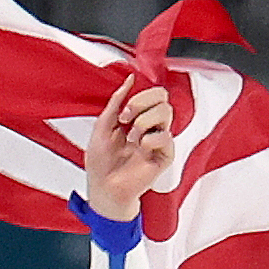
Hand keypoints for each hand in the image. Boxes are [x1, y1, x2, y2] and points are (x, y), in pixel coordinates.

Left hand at [83, 74, 174, 220]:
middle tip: (126, 119)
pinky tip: (140, 149)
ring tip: (132, 138)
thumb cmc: (101, 163)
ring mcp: (159, 140)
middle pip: (163, 98)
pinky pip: (166, 137)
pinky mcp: (165, 155)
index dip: (140, 96)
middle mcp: (150, 126)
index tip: (123, 111)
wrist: (104, 188)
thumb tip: (129, 79)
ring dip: (144, 121)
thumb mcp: (102, 126)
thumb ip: (116, 102)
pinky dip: (149, 140)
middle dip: (141, 103)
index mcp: (137, 117)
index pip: (153, 93)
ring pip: (166, 112)